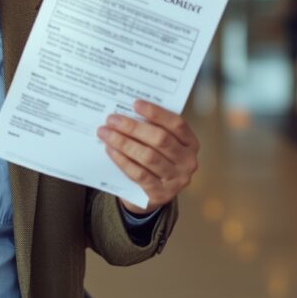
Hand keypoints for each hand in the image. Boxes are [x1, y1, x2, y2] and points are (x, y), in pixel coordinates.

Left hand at [96, 99, 199, 214]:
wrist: (148, 194)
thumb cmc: (153, 159)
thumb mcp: (158, 144)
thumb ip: (150, 128)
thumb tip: (125, 111)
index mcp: (190, 143)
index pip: (177, 124)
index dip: (156, 113)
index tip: (135, 103)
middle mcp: (187, 161)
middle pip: (160, 139)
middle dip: (133, 127)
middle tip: (112, 119)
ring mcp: (176, 180)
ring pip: (148, 156)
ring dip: (123, 142)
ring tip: (105, 133)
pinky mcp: (160, 194)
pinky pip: (138, 174)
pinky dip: (122, 160)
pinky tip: (110, 150)